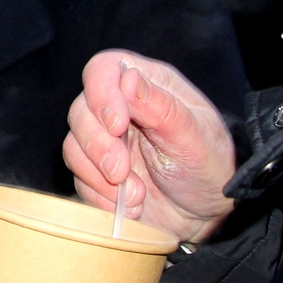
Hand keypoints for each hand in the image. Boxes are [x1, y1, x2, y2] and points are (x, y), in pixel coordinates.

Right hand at [63, 50, 236, 243]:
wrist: (205, 212)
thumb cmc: (208, 165)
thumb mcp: (194, 137)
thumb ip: (162, 108)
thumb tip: (128, 78)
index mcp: (146, 85)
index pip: (104, 70)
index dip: (101, 94)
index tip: (117, 126)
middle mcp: (119, 107)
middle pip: (81, 111)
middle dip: (98, 146)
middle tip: (121, 172)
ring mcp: (104, 139)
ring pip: (74, 146)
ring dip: (99, 175)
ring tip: (137, 195)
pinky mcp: (95, 170)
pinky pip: (79, 177)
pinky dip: (100, 195)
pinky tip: (130, 205)